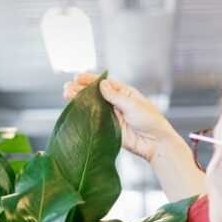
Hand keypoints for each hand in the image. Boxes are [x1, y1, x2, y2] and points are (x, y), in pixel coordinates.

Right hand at [63, 73, 205, 201]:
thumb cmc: (150, 121)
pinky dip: (85, 117)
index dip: (91, 80)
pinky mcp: (109, 129)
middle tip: (66, 88)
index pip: (105, 84)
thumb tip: (101, 85)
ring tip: (66, 97)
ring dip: (80, 103)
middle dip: (81, 91)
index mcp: (125, 93)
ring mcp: (112, 116)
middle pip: (96, 95)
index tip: (77, 77)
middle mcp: (117, 103)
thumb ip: (116, 97)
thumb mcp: (133, 105)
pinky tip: (75, 112)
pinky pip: (95, 122)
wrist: (155, 144)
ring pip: (93, 107)